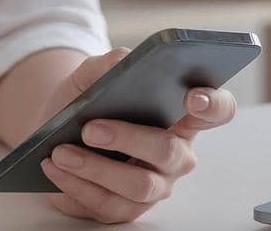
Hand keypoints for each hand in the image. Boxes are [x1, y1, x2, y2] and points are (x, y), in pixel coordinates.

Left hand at [37, 48, 237, 223]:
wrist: (53, 131)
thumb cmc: (84, 101)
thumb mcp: (91, 75)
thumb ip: (109, 63)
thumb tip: (123, 62)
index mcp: (180, 115)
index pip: (217, 110)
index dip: (213, 104)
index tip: (191, 97)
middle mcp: (176, 153)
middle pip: (170, 152)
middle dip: (130, 139)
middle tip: (90, 128)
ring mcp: (155, 185)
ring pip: (139, 185)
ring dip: (96, 168)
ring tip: (61, 151)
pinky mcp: (127, 208)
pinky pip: (108, 205)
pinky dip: (77, 186)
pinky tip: (54, 167)